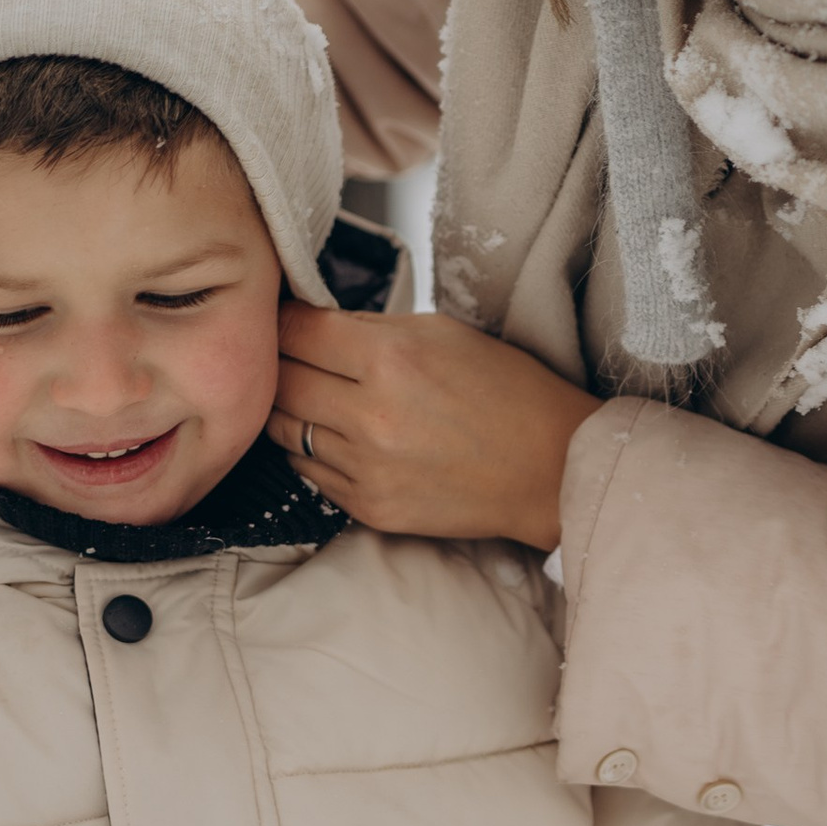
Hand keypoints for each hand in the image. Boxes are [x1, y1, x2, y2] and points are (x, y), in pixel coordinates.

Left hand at [270, 306, 605, 549]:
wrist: (549, 470)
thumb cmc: (506, 391)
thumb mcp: (442, 332)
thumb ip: (371, 327)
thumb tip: (312, 322)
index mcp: (391, 358)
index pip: (297, 330)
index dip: (282, 319)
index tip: (282, 318)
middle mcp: (371, 416)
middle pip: (281, 380)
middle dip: (278, 362)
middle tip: (285, 355)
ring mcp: (366, 468)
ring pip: (285, 430)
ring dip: (290, 408)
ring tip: (307, 394)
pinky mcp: (368, 507)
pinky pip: (308, 472)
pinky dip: (310, 450)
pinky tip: (333, 435)